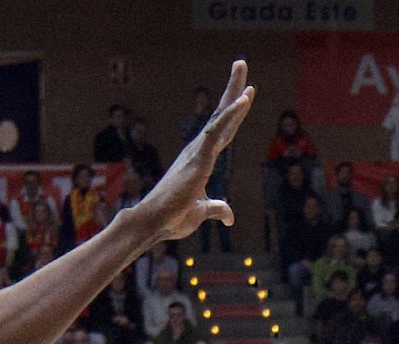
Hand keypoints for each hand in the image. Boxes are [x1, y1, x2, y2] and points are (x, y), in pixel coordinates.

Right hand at [136, 62, 254, 241]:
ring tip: (241, 65)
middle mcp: (199, 149)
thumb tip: (230, 217)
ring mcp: (198, 152)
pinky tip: (243, 100)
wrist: (154, 223)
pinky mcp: (198, 158)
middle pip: (222, 114)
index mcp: (201, 159)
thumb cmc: (171, 218)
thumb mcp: (201, 213)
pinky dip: (231, 115)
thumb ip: (217, 209)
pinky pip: (217, 131)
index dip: (234, 112)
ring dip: (233, 91)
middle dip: (233, 89)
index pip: (222, 130)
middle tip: (241, 64)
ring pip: (221, 116)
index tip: (244, 93)